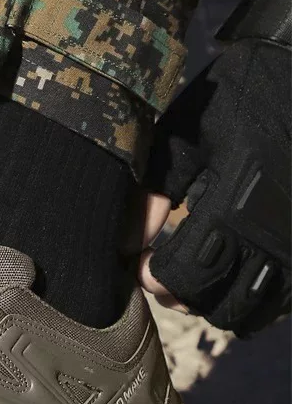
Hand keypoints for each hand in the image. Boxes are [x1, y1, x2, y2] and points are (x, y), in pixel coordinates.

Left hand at [136, 0, 290, 336]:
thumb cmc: (247, 92)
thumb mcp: (190, 130)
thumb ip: (156, 189)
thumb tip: (127, 246)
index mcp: (239, 204)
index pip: (189, 276)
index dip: (157, 280)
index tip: (141, 264)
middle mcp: (279, 234)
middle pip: (222, 305)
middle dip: (185, 297)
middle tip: (166, 272)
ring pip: (257, 311)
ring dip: (221, 302)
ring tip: (201, 272)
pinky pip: (285, 300)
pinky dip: (256, 298)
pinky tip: (236, 270)